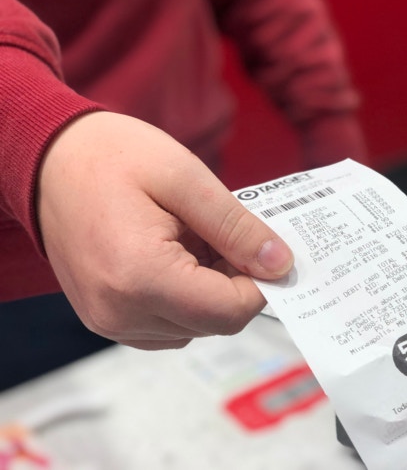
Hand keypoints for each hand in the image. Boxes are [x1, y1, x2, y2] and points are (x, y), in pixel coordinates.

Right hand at [37, 112, 293, 349]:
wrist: (49, 159)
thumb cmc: (113, 157)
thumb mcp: (186, 178)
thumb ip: (237, 228)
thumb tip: (280, 265)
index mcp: (140, 277)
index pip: (230, 312)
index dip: (261, 283)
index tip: (268, 249)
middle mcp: (120, 312)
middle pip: (214, 323)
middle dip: (236, 282)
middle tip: (229, 234)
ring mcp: (107, 320)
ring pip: (194, 326)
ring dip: (210, 289)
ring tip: (194, 238)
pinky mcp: (105, 317)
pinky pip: (167, 324)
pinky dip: (186, 296)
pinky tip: (178, 254)